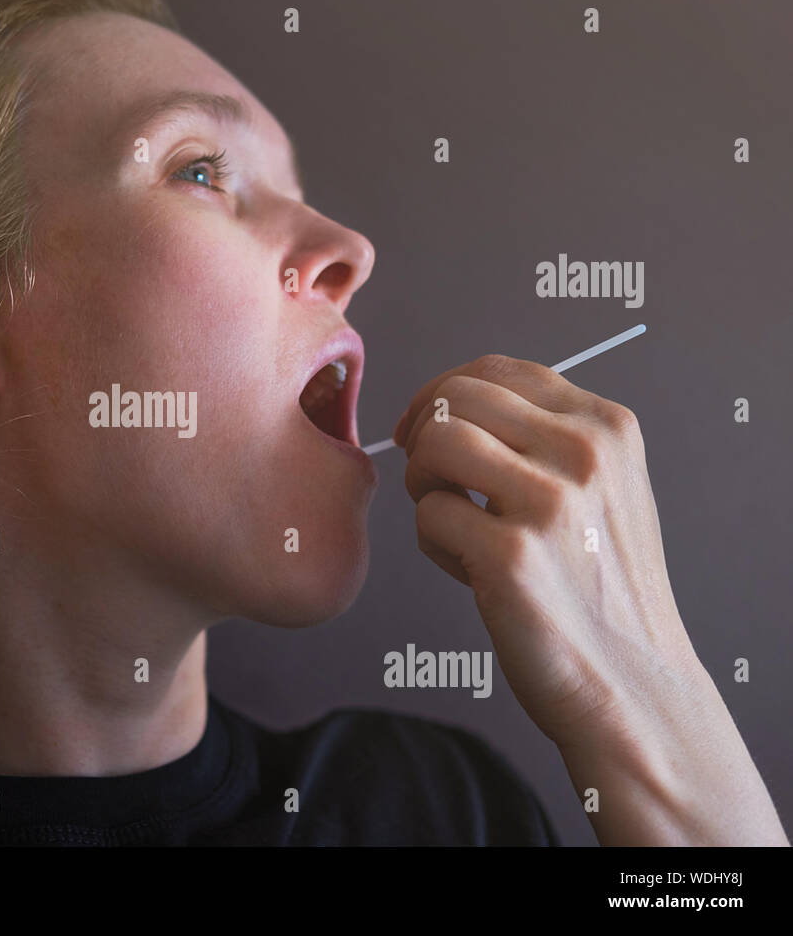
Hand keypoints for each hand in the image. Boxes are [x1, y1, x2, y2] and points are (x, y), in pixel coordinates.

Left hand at [393, 353, 686, 744]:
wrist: (632, 682)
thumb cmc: (598, 586)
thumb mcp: (603, 488)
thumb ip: (545, 435)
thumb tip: (451, 402)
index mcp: (608, 427)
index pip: (497, 370)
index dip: (442, 393)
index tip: (422, 427)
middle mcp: (585, 453)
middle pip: (457, 398)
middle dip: (423, 434)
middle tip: (429, 478)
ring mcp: (551, 502)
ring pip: (434, 445)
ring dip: (422, 482)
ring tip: (451, 520)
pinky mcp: (511, 555)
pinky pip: (429, 514)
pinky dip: (434, 542)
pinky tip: (471, 571)